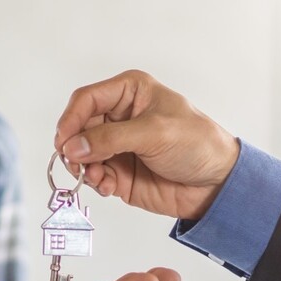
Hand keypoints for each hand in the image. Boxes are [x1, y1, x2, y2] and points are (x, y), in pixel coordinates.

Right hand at [55, 70, 239, 219]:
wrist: (216, 184)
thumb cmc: (197, 145)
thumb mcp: (155, 133)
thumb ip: (111, 138)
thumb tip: (73, 147)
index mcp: (129, 93)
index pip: (86, 100)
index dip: (71, 119)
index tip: (64, 141)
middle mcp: (119, 117)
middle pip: (78, 128)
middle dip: (75, 147)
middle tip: (78, 164)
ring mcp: (117, 147)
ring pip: (82, 155)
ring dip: (84, 168)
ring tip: (98, 178)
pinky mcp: (119, 173)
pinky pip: (94, 176)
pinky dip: (95, 183)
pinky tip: (108, 187)